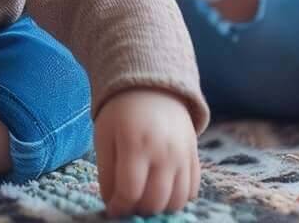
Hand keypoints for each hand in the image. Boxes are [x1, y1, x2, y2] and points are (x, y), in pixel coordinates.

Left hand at [93, 89, 202, 217]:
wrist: (153, 88)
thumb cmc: (121, 114)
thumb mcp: (104, 137)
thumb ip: (106, 173)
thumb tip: (112, 203)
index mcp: (135, 144)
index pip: (130, 191)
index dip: (119, 207)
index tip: (112, 208)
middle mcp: (164, 152)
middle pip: (155, 201)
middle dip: (138, 210)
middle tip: (128, 203)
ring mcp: (183, 156)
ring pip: (176, 201)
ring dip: (159, 209)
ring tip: (144, 199)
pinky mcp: (194, 157)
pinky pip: (191, 191)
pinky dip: (177, 199)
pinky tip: (162, 191)